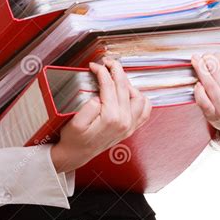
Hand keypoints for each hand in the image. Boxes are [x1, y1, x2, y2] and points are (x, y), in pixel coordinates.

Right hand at [50, 58, 151, 172]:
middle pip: (124, 87)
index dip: (102, 71)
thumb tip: (98, 97)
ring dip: (128, 83)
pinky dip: (140, 99)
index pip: (110, 86)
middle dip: (116, 70)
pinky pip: (145, 111)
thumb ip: (87, 109)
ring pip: (138, 97)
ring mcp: (129, 126)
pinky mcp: (130, 128)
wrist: (76, 155)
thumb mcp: (74, 123)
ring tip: (116, 77)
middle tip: (107, 63)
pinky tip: (129, 92)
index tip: (94, 66)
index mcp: (111, 118)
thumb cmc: (74, 139)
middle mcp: (124, 121)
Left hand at [191, 53, 219, 146]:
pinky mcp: (212, 115)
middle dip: (208, 61)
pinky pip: (202, 101)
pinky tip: (197, 83)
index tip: (215, 54)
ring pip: (209, 85)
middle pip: (217, 74)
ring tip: (196, 61)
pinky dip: (198, 91)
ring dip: (200, 71)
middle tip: (203, 55)